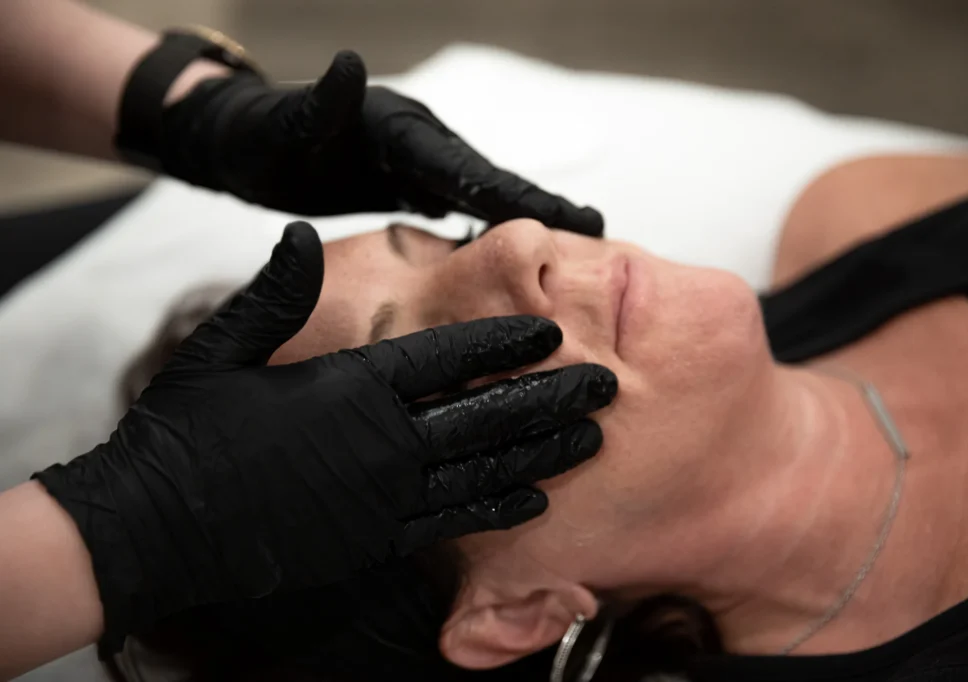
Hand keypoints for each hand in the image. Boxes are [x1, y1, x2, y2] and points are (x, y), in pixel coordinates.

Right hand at [33, 222, 615, 650]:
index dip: (505, 340)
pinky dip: (497, 508)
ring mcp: (382, 495)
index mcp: (350, 385)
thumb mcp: (222, 349)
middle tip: (605, 383)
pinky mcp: (374, 539)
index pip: (448, 355)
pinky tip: (535, 499)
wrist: (154, 525)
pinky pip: (451, 522)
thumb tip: (299, 235)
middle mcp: (380, 440)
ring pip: (483, 468)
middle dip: (551, 395)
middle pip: (487, 411)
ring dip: (542, 451)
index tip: (552, 331)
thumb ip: (274, 294)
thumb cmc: (186, 431)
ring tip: (591, 436)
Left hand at [156, 51, 603, 235]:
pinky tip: (508, 245)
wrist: (241, 140)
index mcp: (400, 131)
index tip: (572, 219)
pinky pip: (457, 205)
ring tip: (574, 242)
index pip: (469, 170)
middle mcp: (417, 143)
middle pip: (490, 180)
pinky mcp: (404, 182)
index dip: (520, 196)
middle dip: (542, 206)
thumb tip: (347, 62)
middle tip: (600, 233)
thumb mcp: (283, 125)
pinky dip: (488, 223)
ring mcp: (414, 162)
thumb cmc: (258, 138)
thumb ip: (320, 103)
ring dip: (524, 216)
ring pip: (480, 193)